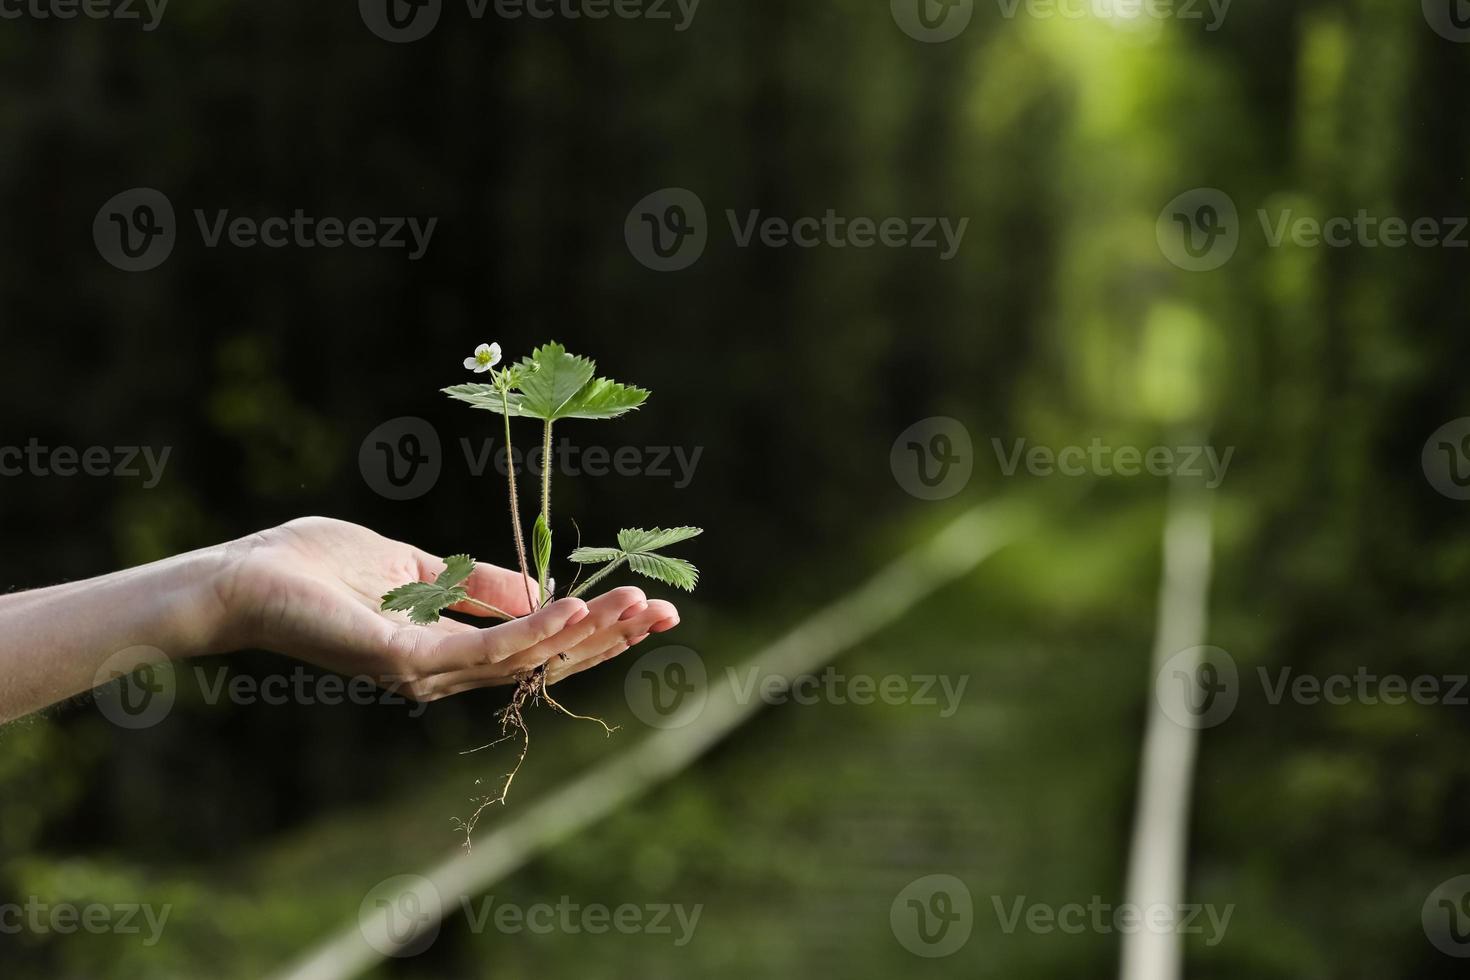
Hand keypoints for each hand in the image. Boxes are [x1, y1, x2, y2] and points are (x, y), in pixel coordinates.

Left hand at [219, 517, 680, 700]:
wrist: (243, 578)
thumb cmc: (316, 567)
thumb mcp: (419, 567)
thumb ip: (479, 585)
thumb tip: (542, 591)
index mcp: (449, 648)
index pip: (537, 645)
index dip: (593, 628)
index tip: (647, 606)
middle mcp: (444, 671)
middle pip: (544, 660)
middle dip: (607, 637)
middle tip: (666, 612)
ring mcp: (425, 672)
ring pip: (524, 657)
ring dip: (583, 632)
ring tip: (633, 605)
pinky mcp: (403, 662)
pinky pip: (482, 649)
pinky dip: (531, 633)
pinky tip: (570, 609)